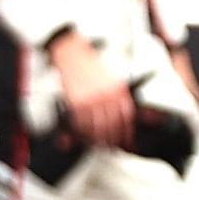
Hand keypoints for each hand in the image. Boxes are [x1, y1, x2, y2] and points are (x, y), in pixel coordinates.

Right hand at [50, 33, 140, 149]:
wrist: (72, 52)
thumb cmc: (90, 65)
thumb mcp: (110, 78)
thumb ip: (117, 96)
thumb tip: (123, 117)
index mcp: (118, 89)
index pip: (126, 117)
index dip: (126, 131)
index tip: (126, 140)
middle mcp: (106, 95)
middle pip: (112, 125)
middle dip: (111, 139)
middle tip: (109, 147)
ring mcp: (91, 99)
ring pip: (96, 127)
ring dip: (96, 139)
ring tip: (96, 144)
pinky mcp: (76, 102)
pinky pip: (81, 123)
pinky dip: (82, 132)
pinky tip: (83, 135)